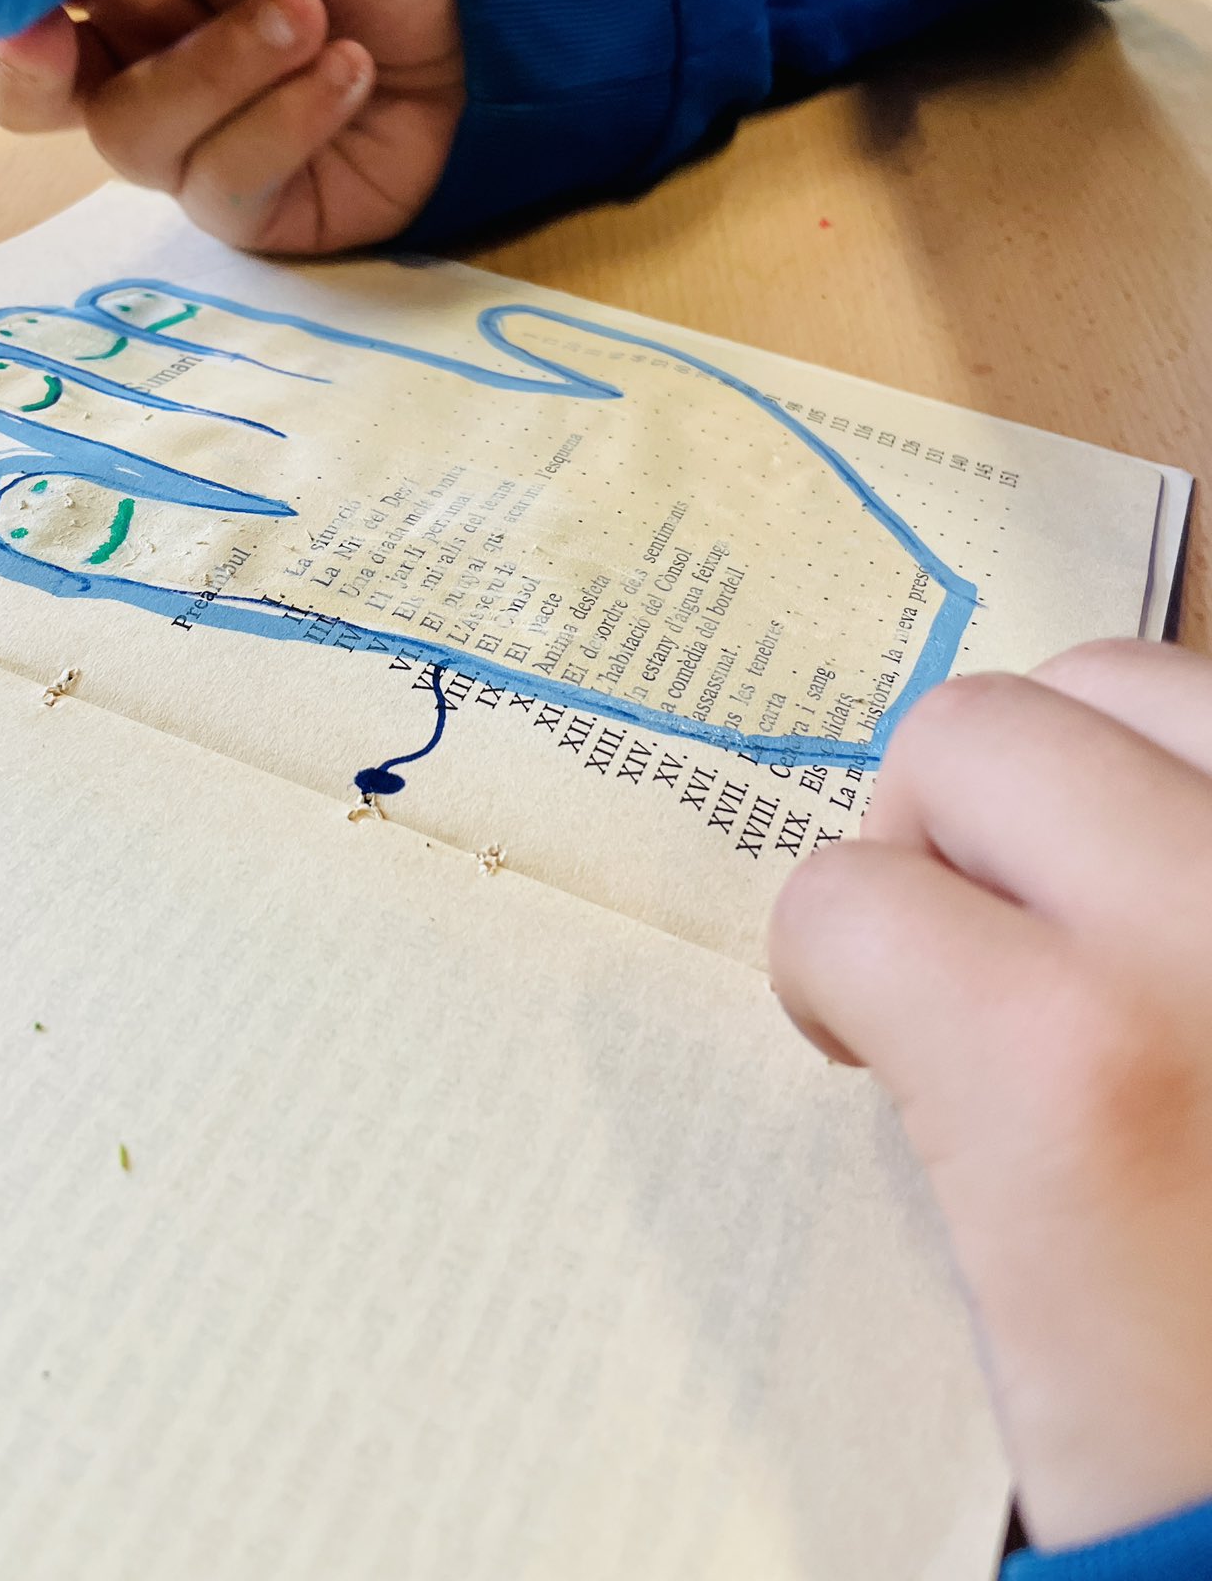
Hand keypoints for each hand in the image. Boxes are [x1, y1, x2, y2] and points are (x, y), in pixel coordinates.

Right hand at [0, 0, 464, 254]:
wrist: (508, 34)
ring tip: (316, 16)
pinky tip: (347, 73)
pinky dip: (284, 122)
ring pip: (136, 134)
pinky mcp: (254, 209)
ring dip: (224, 67)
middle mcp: (145, 61)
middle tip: (112, 5)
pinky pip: (223, 183)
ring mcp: (195, 142)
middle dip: (60, 54)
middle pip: (38, 87)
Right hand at [770, 640, 1211, 1551]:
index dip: (831, 974)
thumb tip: (906, 971)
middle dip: (936, 835)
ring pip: (1137, 678)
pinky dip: (1202, 787)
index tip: (866, 1033)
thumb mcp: (1037, 1327)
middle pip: (977, 732)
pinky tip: (1205, 894)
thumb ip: (949, 1110)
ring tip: (1113, 890)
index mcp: (1078, 1069)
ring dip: (1085, 768)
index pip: (848, 901)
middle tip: (982, 945)